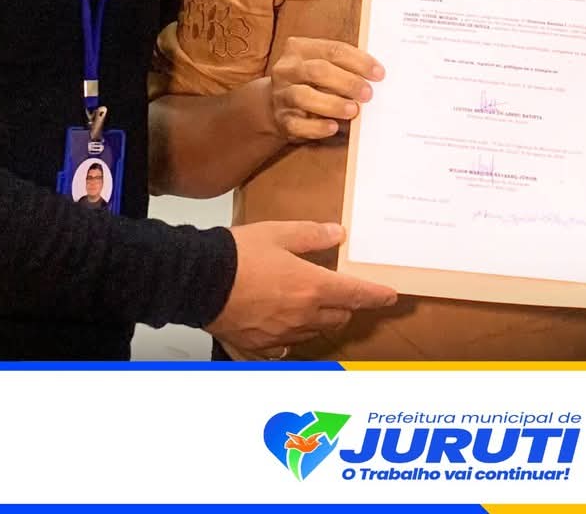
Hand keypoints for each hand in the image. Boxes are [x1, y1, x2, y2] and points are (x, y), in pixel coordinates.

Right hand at [207, 221, 397, 356]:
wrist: (196, 281)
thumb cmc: (235, 256)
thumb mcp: (279, 233)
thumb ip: (312, 236)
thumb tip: (338, 235)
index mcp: (312, 288)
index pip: (356, 294)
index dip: (376, 295)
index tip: (389, 296)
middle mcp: (301, 317)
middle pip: (338, 318)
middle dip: (344, 306)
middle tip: (339, 293)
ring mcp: (280, 336)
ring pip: (312, 334)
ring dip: (317, 322)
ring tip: (306, 306)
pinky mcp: (256, 347)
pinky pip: (279, 352)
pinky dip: (285, 343)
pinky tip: (280, 333)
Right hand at [266, 37, 382, 142]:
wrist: (277, 106)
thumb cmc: (311, 83)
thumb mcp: (323, 67)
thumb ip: (343, 67)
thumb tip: (375, 76)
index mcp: (300, 49)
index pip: (333, 50)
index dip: (359, 61)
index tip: (379, 74)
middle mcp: (287, 70)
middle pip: (318, 71)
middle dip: (347, 82)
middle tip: (368, 94)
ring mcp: (281, 95)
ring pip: (304, 96)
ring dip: (333, 104)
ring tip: (353, 111)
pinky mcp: (282, 120)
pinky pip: (298, 124)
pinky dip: (317, 127)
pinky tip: (333, 127)